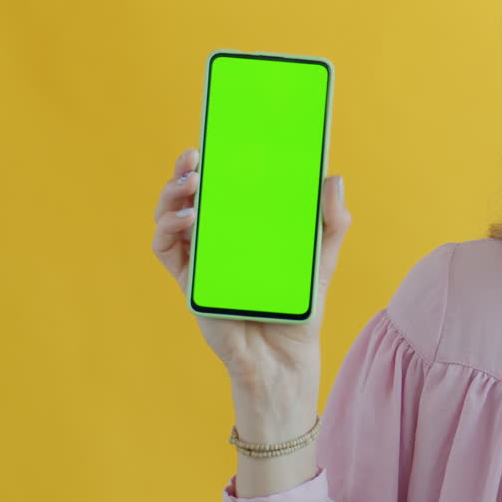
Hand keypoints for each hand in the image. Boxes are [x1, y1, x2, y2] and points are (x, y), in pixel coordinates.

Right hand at [151, 148, 351, 382]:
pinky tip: (188, 219)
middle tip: (195, 159)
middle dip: (185, 171)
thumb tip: (334, 179)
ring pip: (170, 217)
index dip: (212, 163)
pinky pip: (166, 251)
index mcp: (244, 229)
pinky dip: (168, 230)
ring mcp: (201, 261)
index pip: (222, 188)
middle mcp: (218, 240)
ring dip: (172, 195)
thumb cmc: (300, 309)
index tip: (214, 141)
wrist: (285, 360)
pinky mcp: (191, 283)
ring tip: (191, 185)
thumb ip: (331, 223)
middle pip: (189, 197)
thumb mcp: (320, 260)